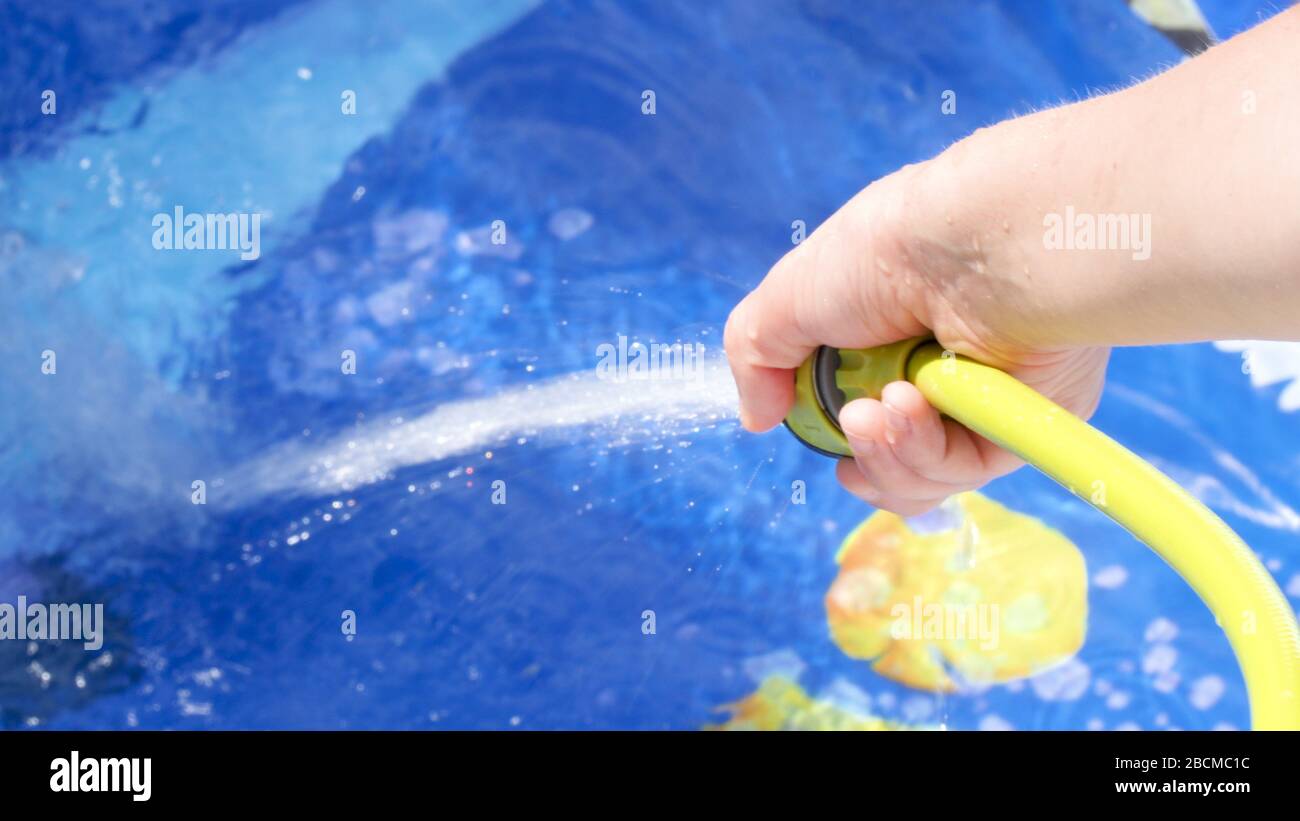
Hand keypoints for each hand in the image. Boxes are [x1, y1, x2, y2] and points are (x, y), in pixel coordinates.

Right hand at [724, 150, 1108, 516]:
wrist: (975, 248)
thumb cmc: (884, 255)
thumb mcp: (788, 298)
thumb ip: (756, 359)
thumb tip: (756, 418)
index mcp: (891, 336)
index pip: (861, 412)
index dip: (838, 434)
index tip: (830, 428)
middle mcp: (938, 372)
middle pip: (887, 460)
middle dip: (864, 451)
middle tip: (859, 418)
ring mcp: (981, 402)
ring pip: (920, 478)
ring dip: (889, 453)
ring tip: (885, 409)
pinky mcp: (1019, 425)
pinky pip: (961, 476)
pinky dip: (929, 451)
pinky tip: (918, 406)